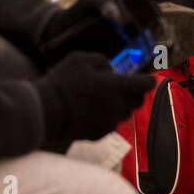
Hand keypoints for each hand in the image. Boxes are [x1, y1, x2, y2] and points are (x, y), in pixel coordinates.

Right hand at [35, 52, 155, 150]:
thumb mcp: (80, 59)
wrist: (45, 112)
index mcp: (116, 87)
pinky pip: (110, 124)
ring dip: (119, 106)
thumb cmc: (62, 82)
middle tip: (123, 89)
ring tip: (102, 99)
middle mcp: (117, 106)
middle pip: (138, 102)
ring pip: (124, 114)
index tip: (149, 79)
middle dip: (134, 94)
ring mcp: (109, 122)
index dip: (149, 81)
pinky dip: (106, 118)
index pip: (144, 85)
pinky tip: (91, 112)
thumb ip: (101, 61)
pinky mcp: (99, 134)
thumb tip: (110, 70)